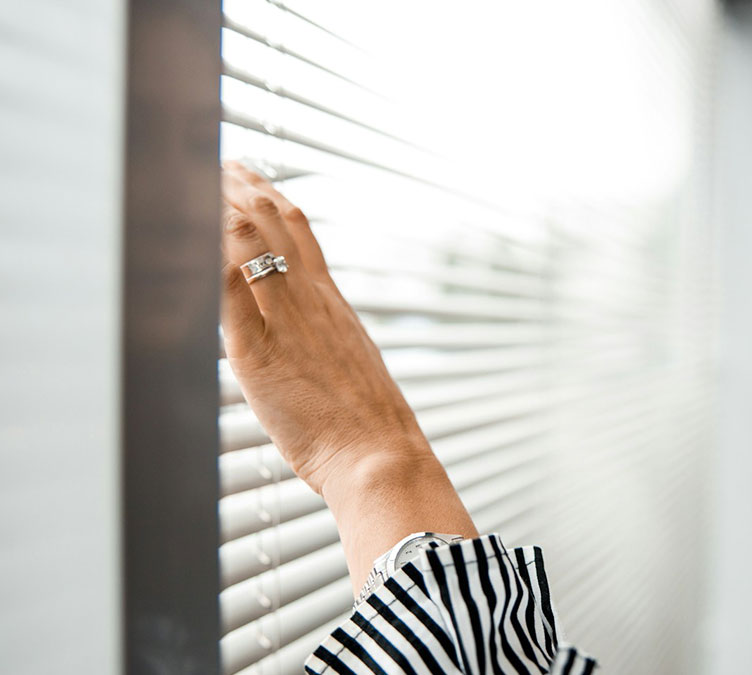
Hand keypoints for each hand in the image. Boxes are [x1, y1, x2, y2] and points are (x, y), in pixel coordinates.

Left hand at [219, 161, 427, 494]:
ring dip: (219, 208)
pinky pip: (228, 293)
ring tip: (193, 183)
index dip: (273, 197)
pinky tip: (188, 237)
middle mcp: (310, 302)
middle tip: (217, 162)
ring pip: (250, 245)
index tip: (251, 176)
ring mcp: (285, 323)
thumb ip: (326, 338)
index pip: (301, 233)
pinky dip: (207, 258)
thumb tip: (310, 333)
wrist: (378, 454)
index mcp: (332, 304)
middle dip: (241, 186)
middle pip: (273, 224)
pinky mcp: (258, 353)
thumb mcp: (351, 364)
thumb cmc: (367, 425)